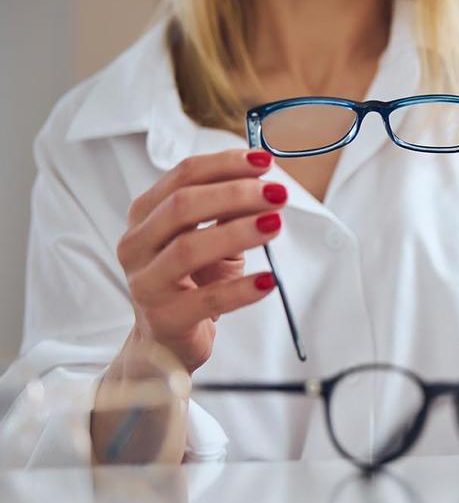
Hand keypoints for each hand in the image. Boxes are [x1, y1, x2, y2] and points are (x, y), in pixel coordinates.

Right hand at [114, 149, 287, 372]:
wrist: (165, 340)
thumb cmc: (190, 280)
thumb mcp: (209, 237)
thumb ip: (227, 209)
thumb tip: (263, 182)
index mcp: (145, 215)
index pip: (182, 176)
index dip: (225, 165)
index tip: (264, 162)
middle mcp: (136, 245)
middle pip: (183, 206)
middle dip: (235, 194)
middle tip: (277, 194)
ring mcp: (146, 283)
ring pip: (189, 248)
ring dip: (238, 232)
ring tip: (275, 225)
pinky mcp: (165, 318)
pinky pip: (207, 300)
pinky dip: (241, 289)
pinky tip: (268, 280)